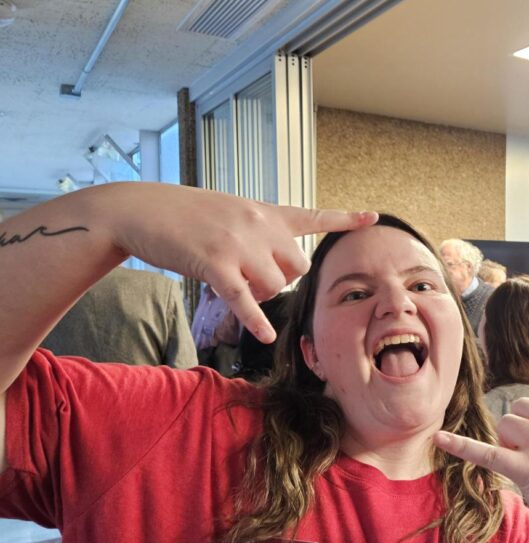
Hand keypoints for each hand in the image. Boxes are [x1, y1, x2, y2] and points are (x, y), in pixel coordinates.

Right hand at [103, 184, 375, 342]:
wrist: (141, 209)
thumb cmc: (185, 214)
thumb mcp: (231, 211)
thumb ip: (259, 231)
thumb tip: (276, 264)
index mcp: (264, 211)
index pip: (312, 216)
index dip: (345, 219)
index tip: (374, 217)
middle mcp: (258, 225)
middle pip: (298, 267)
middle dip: (283, 280)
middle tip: (254, 279)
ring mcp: (238, 245)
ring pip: (275, 285)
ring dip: (260, 295)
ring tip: (233, 283)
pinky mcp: (215, 264)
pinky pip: (245, 299)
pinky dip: (256, 319)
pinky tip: (266, 334)